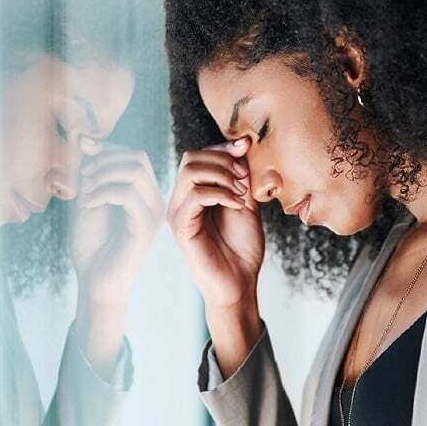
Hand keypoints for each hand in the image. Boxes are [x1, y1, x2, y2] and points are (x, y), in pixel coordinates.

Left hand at [69, 139, 163, 374]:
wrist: (94, 281)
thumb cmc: (91, 244)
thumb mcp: (87, 198)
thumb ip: (89, 171)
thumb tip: (85, 138)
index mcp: (143, 193)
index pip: (133, 154)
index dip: (108, 148)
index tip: (83, 153)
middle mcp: (153, 200)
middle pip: (138, 157)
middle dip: (105, 159)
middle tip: (84, 179)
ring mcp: (152, 213)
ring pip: (135, 171)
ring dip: (102, 176)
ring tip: (85, 194)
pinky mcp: (144, 227)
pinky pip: (127, 194)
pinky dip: (102, 193)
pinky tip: (88, 206)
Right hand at [168, 138, 265, 375]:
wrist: (239, 282)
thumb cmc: (243, 246)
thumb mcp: (247, 203)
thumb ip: (242, 176)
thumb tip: (244, 143)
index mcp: (195, 192)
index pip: (200, 155)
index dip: (224, 150)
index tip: (248, 156)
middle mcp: (181, 199)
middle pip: (191, 156)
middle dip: (223, 161)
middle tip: (245, 180)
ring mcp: (178, 212)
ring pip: (190, 171)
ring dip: (222, 176)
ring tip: (241, 194)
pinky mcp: (181, 227)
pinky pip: (195, 195)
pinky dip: (221, 193)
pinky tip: (237, 205)